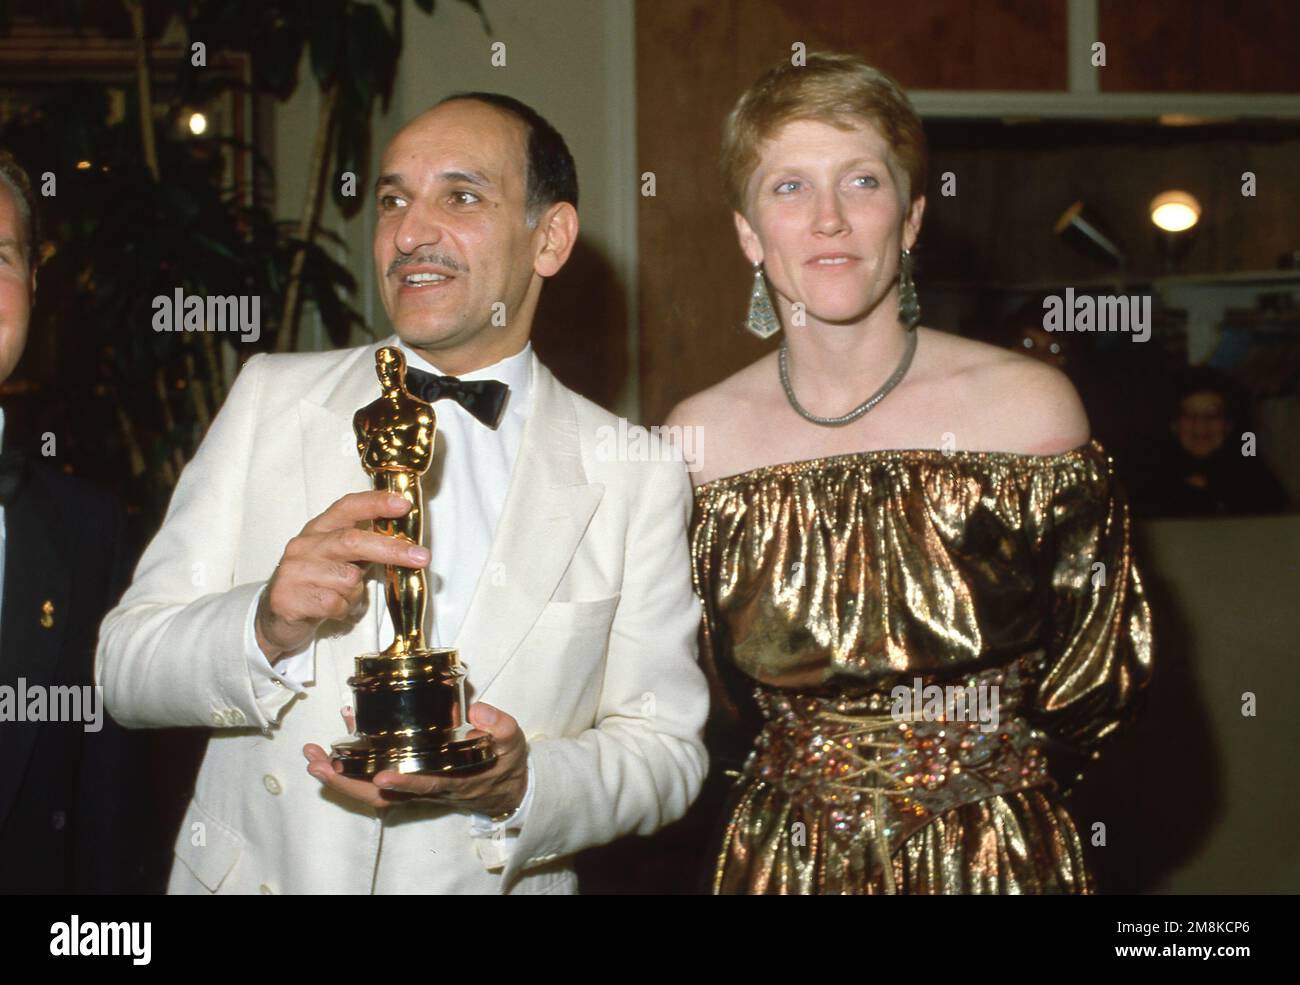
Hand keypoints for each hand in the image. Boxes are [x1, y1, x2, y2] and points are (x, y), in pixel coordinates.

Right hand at [255, 490, 427, 660]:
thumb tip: (406, 543)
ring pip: (348, 580)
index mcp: (319, 529)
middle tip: (422, 557)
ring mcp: (293, 570)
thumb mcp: (338, 559)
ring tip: (342, 597)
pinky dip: (342, 611)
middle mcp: (304, 545)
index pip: (347, 507)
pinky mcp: (288, 597)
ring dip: (355, 594)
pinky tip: (330, 610)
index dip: (376, 503)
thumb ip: (364, 547)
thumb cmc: (316, 583)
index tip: (403, 504)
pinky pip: (335, 604)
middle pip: (352, 541)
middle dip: (391, 549)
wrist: (275, 617)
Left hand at [303, 702, 528, 815]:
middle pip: (381, 796)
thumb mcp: (511, 742)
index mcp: (453, 779)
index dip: (404, 782)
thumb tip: (477, 709)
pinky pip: (372, 778)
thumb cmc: (504, 762)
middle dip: (347, 782)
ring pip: (370, 791)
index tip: (381, 774)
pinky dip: (350, 766)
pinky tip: (335, 746)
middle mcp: (427, 788)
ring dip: (340, 776)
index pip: (425, 784)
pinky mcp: (405, 780)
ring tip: (313, 757)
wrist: (503, 788)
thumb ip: (499, 726)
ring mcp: (413, 787)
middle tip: (317, 764)